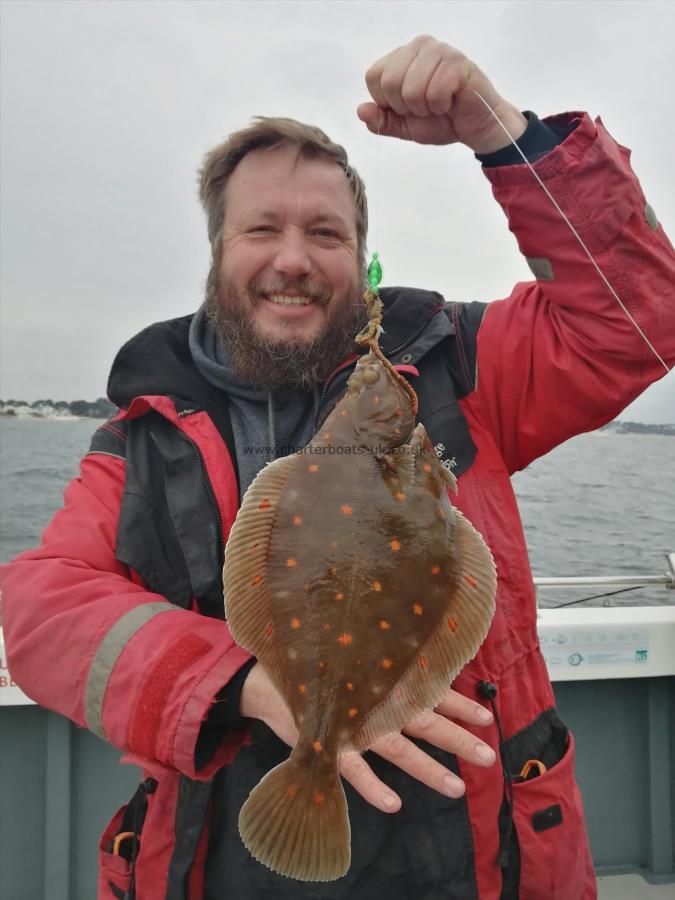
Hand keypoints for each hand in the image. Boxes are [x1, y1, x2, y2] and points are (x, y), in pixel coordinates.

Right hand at [240, 662, 495, 813]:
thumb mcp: (357, 666)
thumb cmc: (320, 671)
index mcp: (384, 683)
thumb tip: (427, 669)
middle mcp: (375, 702)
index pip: (430, 693)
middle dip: (457, 739)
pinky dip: (372, 787)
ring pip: (398, 749)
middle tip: (488, 757)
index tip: (487, 717)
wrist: (270, 681)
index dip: (459, 704)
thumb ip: (388, 671)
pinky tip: (394, 804)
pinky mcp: (329, 742)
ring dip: (427, 768)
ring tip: (456, 788)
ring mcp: (353, 724)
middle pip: (424, 722)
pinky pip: (353, 770)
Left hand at [357, 34, 526, 153]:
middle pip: (389, 81)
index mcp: (402, 57)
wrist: (476, 128)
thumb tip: (361, 111)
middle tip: (425, 108)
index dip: (387, 102)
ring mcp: (439, 51)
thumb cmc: (443, 121)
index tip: (407, 108)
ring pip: (411, 89)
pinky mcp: (457, 62)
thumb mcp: (405, 127)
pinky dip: (441, 106)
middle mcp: (419, 47)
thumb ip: (382, 121)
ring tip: (439, 104)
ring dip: (425, 108)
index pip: (374, 76)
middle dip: (405, 107)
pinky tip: (452, 102)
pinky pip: (434, 92)